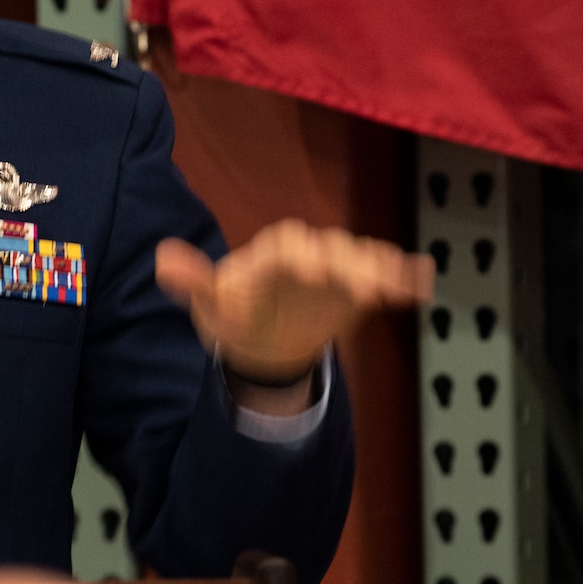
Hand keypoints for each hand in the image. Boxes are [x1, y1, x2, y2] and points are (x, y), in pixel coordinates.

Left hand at [156, 220, 433, 385]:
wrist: (264, 338)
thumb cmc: (236, 313)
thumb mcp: (210, 303)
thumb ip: (193, 282)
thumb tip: (161, 260)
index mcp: (272, 252)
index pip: (287, 246)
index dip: (301, 255)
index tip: (312, 271)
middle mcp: (308, 252)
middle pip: (332, 250)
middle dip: (347, 263)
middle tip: (364, 285)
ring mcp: (335, 268)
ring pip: (360, 259)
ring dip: (377, 269)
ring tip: (392, 285)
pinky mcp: (357, 285)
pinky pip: (381, 276)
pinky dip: (401, 277)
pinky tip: (422, 283)